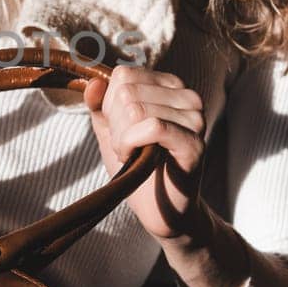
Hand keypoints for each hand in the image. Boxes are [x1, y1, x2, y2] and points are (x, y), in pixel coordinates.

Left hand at [82, 64, 206, 242]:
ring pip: (136, 109)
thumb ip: (100, 105)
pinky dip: (133, 144)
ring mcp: (195, 119)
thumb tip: (92, 83)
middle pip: (126, 93)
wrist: (163, 211)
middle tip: (130, 148)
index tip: (122, 131)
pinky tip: (139, 159)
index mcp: (170, 86)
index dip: (110, 106)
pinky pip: (152, 127)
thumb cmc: (139, 167)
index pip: (123, 76)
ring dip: (123, 139)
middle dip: (116, 126)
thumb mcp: (112, 130)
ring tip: (137, 156)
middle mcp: (187, 96)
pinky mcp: (194, 143)